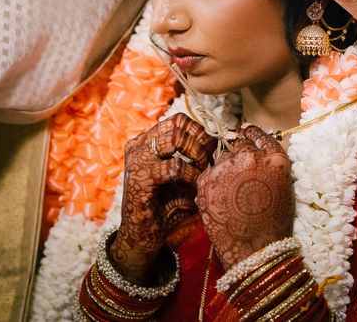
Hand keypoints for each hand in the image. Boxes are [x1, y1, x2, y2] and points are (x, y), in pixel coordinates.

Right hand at [111, 114, 214, 283]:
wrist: (141, 237)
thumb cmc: (165, 207)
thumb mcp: (180, 178)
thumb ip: (193, 158)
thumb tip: (219, 141)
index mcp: (146, 142)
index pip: (178, 120)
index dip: (200, 131)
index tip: (211, 149)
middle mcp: (139, 146)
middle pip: (178, 125)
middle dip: (201, 142)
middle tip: (208, 162)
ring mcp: (137, 161)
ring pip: (176, 138)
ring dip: (197, 155)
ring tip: (202, 173)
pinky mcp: (140, 180)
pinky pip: (174, 167)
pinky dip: (191, 176)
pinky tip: (194, 189)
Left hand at [195, 124, 293, 268]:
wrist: (253, 250)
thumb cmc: (272, 225)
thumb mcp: (283, 189)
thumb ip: (271, 166)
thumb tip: (257, 155)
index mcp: (274, 160)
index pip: (261, 136)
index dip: (253, 133)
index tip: (247, 131)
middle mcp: (250, 158)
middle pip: (239, 144)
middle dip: (239, 155)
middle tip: (239, 173)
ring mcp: (226, 167)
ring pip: (222, 158)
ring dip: (225, 168)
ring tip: (230, 192)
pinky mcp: (207, 179)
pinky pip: (209, 171)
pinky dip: (213, 180)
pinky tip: (220, 197)